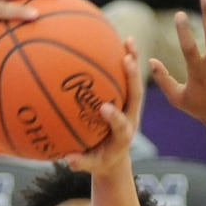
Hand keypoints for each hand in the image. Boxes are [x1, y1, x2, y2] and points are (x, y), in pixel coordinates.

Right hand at [62, 38, 143, 176]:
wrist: (115, 158)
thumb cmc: (100, 161)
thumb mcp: (92, 166)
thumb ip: (82, 163)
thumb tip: (68, 159)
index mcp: (123, 136)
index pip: (121, 125)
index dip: (115, 117)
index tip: (104, 108)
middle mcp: (131, 117)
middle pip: (136, 95)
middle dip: (133, 78)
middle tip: (127, 60)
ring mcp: (130, 107)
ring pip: (135, 82)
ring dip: (133, 61)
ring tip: (129, 40)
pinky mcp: (126, 100)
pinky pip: (125, 78)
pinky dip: (123, 60)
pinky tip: (115, 42)